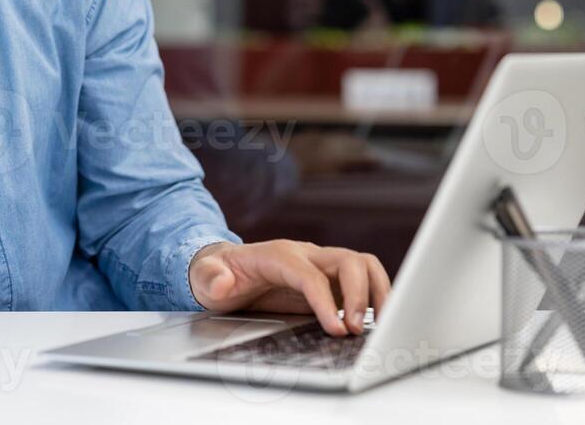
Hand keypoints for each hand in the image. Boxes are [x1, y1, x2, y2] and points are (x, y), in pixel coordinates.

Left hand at [188, 240, 390, 335]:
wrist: (223, 271)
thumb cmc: (217, 275)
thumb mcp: (204, 277)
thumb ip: (210, 277)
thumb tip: (221, 282)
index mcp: (278, 255)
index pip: (311, 275)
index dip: (326, 301)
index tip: (336, 328)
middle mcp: (305, 255)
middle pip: (349, 260)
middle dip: (359, 294)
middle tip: (355, 329)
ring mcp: (320, 265)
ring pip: (363, 265)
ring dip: (377, 292)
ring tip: (380, 324)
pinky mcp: (330, 279)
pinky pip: (362, 280)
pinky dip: (374, 297)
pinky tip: (374, 321)